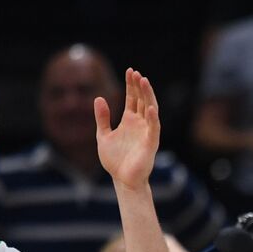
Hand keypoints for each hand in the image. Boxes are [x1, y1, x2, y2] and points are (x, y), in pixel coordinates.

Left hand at [96, 69, 160, 187]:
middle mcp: (140, 124)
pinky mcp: (151, 143)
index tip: (130, 71)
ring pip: (150, 109)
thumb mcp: (103, 136)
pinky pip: (154, 128)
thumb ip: (102, 118)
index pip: (133, 98)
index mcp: (129, 121)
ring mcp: (147, 132)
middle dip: (140, 86)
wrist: (122, 180)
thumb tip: (99, 98)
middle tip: (136, 73)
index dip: (131, 85)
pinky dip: (153, 118)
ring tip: (144, 81)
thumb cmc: (115, 160)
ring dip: (148, 96)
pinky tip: (150, 107)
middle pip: (142, 100)